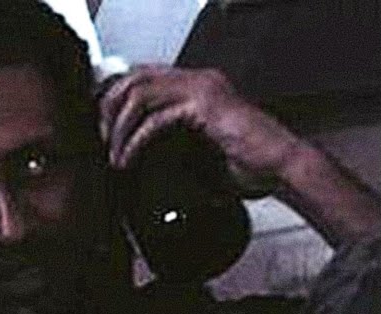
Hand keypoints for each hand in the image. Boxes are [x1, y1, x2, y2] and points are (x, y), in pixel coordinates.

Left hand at [99, 66, 304, 197]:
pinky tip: (127, 159)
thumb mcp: (198, 152)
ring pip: (140, 92)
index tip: (100, 129)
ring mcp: (203, 89)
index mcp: (197, 87)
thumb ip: (169, 145)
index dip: (115, 99)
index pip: (143, 78)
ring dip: (117, 124)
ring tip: (111, 151)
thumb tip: (132, 156)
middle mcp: (199, 80)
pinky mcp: (205, 107)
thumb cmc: (250, 164)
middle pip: (134, 77)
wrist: (282, 168)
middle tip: (98, 139)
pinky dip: (135, 141)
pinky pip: (156, 119)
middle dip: (109, 108)